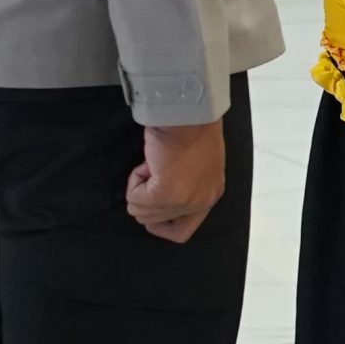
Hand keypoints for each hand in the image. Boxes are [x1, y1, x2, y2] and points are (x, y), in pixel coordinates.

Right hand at [126, 118, 226, 242]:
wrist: (189, 111)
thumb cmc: (192, 128)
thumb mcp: (198, 165)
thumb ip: (186, 186)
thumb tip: (160, 198)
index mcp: (210, 196)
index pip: (181, 232)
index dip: (160, 222)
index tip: (153, 198)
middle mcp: (201, 203)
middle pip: (154, 222)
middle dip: (146, 195)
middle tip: (157, 168)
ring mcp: (183, 201)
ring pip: (140, 212)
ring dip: (140, 186)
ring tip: (155, 163)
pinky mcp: (166, 193)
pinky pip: (134, 199)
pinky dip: (134, 180)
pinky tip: (148, 162)